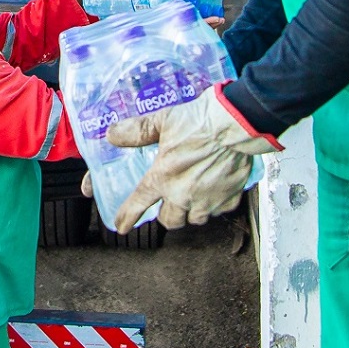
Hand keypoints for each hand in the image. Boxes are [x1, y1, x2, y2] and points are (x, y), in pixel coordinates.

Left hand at [107, 88, 277, 230]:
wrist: (235, 124)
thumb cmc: (200, 122)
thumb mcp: (162, 121)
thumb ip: (136, 131)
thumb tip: (113, 135)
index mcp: (163, 177)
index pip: (139, 203)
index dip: (127, 216)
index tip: (122, 225)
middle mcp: (183, 195)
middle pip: (169, 220)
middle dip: (166, 215)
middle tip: (167, 203)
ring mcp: (207, 201)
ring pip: (194, 219)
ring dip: (189, 212)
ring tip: (190, 199)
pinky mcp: (229, 199)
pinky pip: (218, 211)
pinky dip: (214, 205)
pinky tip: (213, 190)